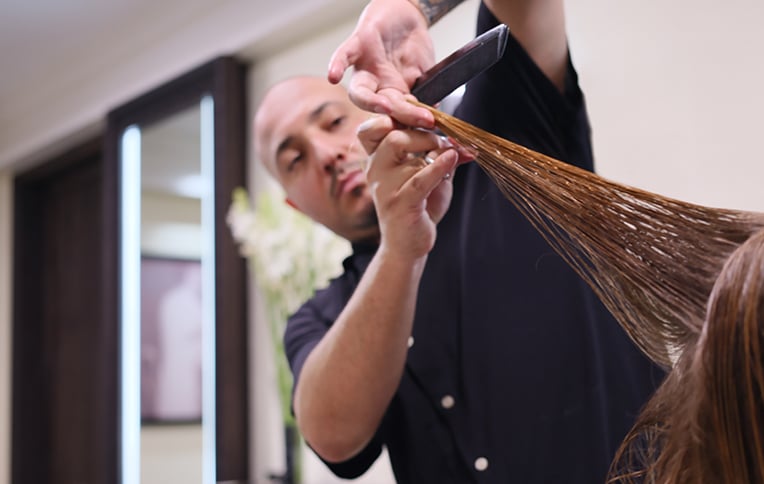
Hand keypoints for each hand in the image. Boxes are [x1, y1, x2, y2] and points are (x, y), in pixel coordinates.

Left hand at [328, 0, 435, 127]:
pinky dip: (337, 65)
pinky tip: (333, 76)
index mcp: (393, 95)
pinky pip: (344, 56)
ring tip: (386, 107)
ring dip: (370, 102)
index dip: (412, 123)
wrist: (405, 17)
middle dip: (403, 114)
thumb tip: (436, 110)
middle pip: (383, 108)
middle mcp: (376, 87)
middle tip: (423, 119)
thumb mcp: (425, 73)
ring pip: (359, 92)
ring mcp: (365, 68)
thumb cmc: (412, 48)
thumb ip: (428, 92)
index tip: (429, 126)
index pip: (399, 117)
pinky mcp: (358, 45)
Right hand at [356, 116, 458, 259]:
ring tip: (450, 156)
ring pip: (405, 154)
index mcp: (376, 159)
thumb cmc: (418, 206)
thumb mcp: (428, 173)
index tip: (420, 114)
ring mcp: (385, 188)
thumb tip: (462, 136)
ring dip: (434, 151)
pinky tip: (453, 158)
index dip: (392, 115)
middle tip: (442, 141)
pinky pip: (419, 178)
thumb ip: (440, 153)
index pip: (371, 128)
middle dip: (422, 132)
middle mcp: (375, 171)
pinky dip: (438, 166)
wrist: (409, 244)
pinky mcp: (399, 204)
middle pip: (392, 135)